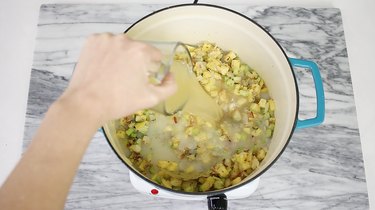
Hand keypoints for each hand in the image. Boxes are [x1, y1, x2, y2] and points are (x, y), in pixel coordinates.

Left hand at [60, 33, 176, 124]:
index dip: (152, 68)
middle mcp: (124, 39)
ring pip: (122, 45)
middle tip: (125, 79)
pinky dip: (107, 53)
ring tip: (113, 74)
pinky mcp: (92, 41)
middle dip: (136, 62)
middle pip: (138, 49)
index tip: (141, 79)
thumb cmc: (119, 102)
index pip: (156, 55)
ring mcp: (106, 39)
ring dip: (121, 56)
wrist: (86, 103)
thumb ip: (170, 86)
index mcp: (141, 51)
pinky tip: (103, 67)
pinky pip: (106, 44)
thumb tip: (170, 76)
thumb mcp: (151, 98)